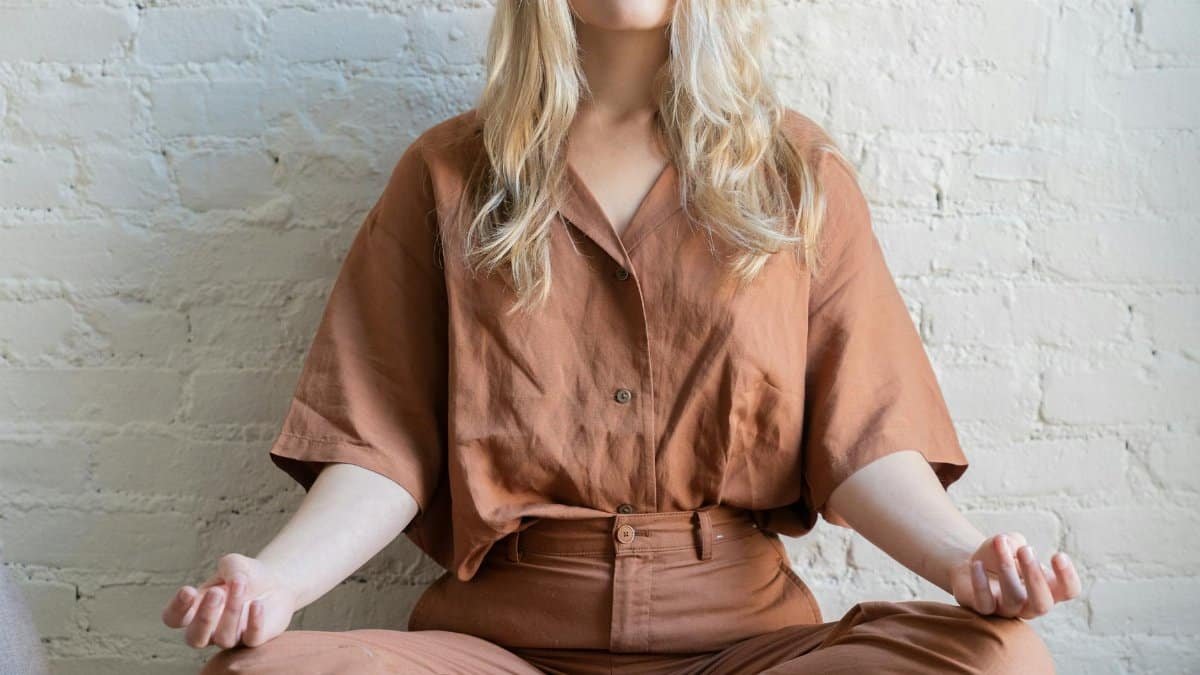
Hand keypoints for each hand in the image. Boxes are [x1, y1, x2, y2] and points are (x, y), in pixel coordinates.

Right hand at [162, 553, 297, 648]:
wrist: (275, 583)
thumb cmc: (245, 575)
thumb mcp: (234, 564)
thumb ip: (229, 567)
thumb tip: (234, 580)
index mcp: (194, 610)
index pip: (173, 619)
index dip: (176, 609)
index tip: (188, 590)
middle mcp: (209, 629)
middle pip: (195, 638)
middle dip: (204, 617)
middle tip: (216, 593)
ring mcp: (231, 637)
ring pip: (224, 639)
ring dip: (231, 613)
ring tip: (240, 585)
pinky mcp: (253, 639)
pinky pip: (251, 639)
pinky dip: (254, 623)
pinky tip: (257, 604)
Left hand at [948, 532, 1080, 618]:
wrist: (972, 563)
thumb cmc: (1000, 554)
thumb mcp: (1010, 542)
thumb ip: (1014, 542)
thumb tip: (1010, 546)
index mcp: (1048, 588)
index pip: (1068, 591)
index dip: (1068, 578)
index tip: (1058, 555)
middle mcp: (1031, 604)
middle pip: (1043, 604)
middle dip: (1035, 577)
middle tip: (1026, 550)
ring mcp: (1007, 609)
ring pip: (1013, 600)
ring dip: (1007, 570)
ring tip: (1000, 544)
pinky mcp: (984, 609)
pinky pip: (984, 603)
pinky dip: (981, 582)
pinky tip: (977, 563)